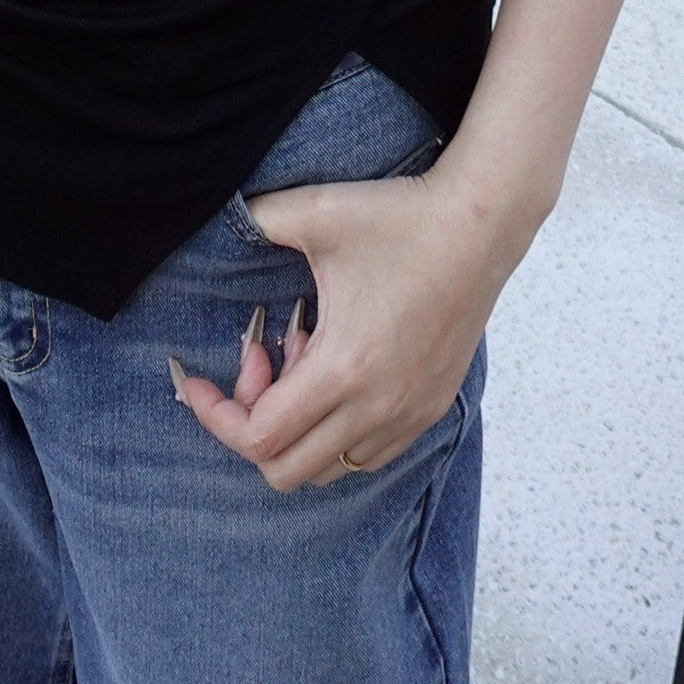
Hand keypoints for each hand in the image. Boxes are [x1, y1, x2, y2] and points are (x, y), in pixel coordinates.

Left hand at [170, 163, 546, 492]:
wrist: (482, 225)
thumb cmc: (399, 218)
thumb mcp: (314, 211)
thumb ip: (255, 218)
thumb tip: (220, 217)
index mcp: (343, 368)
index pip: (258, 438)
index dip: (215, 415)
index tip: (200, 379)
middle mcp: (377, 407)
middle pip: (285, 471)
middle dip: (251, 425)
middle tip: (258, 362)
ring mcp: (409, 414)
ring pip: (329, 468)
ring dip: (298, 428)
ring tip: (304, 359)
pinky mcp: (431, 408)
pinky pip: (367, 455)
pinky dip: (336, 430)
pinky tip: (339, 368)